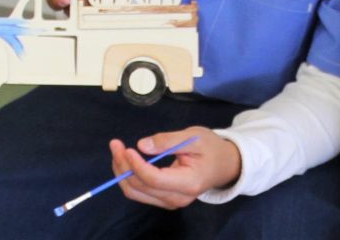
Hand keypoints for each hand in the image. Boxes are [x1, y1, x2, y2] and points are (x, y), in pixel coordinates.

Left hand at [109, 127, 241, 209]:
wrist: (224, 165)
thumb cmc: (211, 148)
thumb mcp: (194, 136)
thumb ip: (169, 141)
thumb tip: (142, 145)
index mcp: (188, 183)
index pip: (154, 179)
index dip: (136, 165)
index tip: (126, 147)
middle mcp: (178, 198)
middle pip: (141, 187)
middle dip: (124, 166)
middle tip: (115, 144)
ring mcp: (170, 202)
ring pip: (136, 193)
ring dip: (122, 172)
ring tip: (117, 151)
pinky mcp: (165, 200)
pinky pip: (140, 193)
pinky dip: (129, 177)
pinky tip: (126, 162)